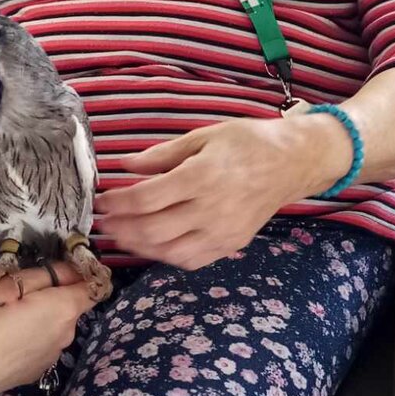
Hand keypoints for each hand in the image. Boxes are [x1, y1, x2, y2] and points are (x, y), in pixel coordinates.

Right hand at [0, 262, 96, 395]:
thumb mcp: (5, 287)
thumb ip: (39, 276)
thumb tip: (66, 270)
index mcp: (62, 309)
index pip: (91, 286)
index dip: (79, 274)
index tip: (57, 269)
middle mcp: (67, 333)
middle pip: (71, 305)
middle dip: (52, 295)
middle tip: (18, 292)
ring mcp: (55, 354)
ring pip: (56, 324)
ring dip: (41, 316)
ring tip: (9, 316)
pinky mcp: (41, 369)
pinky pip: (44, 342)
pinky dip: (33, 335)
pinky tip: (7, 338)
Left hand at [93, 113, 352, 269]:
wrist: (293, 163)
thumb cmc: (248, 142)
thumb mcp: (204, 136)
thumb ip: (162, 155)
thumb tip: (125, 166)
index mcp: (202, 176)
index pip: (146, 198)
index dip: (118, 204)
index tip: (101, 201)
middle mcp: (211, 208)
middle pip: (152, 230)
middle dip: (120, 229)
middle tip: (101, 224)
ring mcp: (222, 232)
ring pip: (168, 251)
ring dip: (137, 246)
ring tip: (119, 236)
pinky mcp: (230, 245)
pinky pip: (190, 260)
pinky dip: (164, 256)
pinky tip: (150, 246)